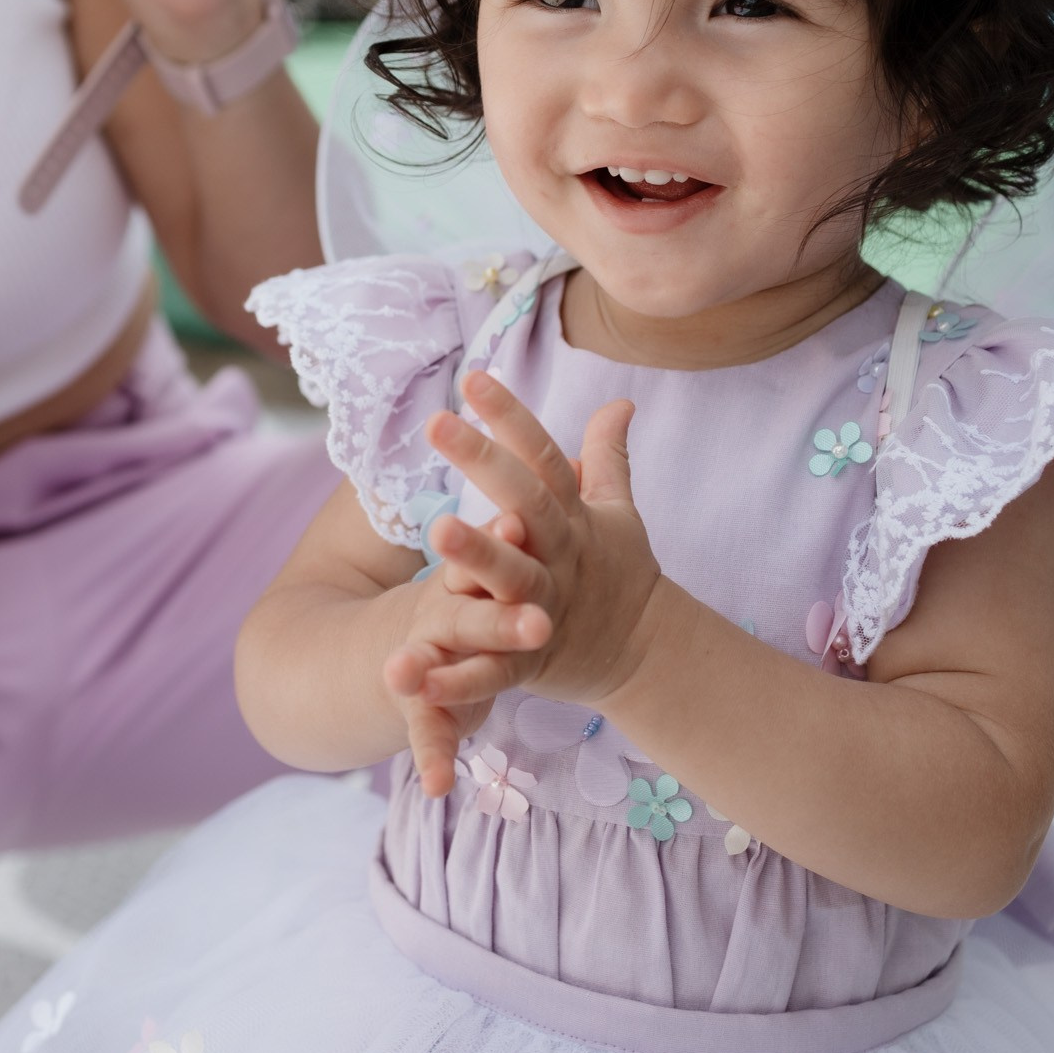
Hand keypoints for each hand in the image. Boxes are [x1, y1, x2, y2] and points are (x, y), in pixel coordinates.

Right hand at [383, 509, 538, 797]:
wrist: (399, 644)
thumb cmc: (471, 588)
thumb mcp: (512, 540)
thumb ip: (564, 485)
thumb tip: (620, 410)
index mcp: (474, 570)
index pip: (488, 547)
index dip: (502, 536)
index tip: (519, 521)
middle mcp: (446, 609)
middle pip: (466, 607)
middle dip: (489, 614)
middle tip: (530, 619)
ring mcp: (430, 657)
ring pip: (435, 665)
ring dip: (434, 676)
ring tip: (405, 680)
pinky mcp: (425, 705)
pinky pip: (427, 732)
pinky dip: (432, 758)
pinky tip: (438, 788)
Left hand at [384, 375, 663, 793]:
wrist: (645, 655)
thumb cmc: (617, 573)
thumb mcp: (617, 513)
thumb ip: (606, 458)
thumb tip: (621, 401)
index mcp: (573, 516)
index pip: (543, 456)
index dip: (511, 415)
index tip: (473, 376)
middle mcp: (561, 553)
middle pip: (526, 501)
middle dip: (483, 461)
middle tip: (437, 423)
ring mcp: (547, 605)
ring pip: (512, 576)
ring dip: (476, 554)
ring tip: (437, 527)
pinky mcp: (531, 659)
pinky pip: (490, 668)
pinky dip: (453, 676)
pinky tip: (408, 670)